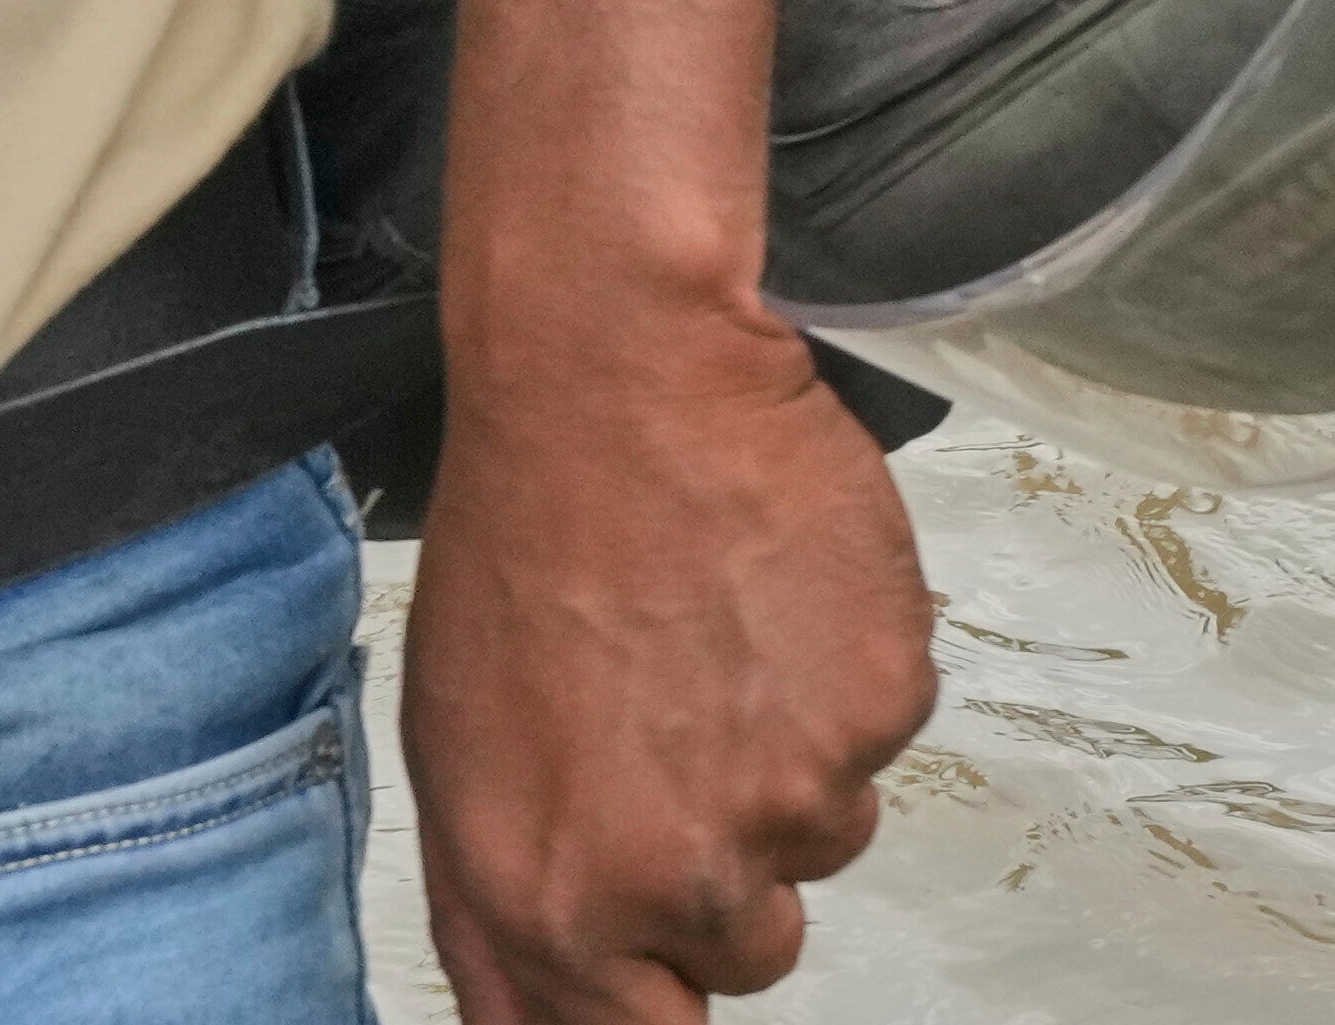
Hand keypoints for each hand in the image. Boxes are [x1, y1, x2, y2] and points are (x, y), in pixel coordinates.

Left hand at [404, 284, 933, 1020]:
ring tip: (719, 638)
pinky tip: (774, 596)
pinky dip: (844, 677)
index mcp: (548, 899)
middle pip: (748, 953)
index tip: (667, 958)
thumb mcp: (454, 746)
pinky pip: (880, 735)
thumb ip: (500, 906)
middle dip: (729, 866)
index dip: (658, 994)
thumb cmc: (526, 533)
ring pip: (824, 837)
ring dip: (788, 761)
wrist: (619, 375)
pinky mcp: (878, 709)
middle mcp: (674, 876)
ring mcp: (792, 796)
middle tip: (686, 735)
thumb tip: (529, 1011)